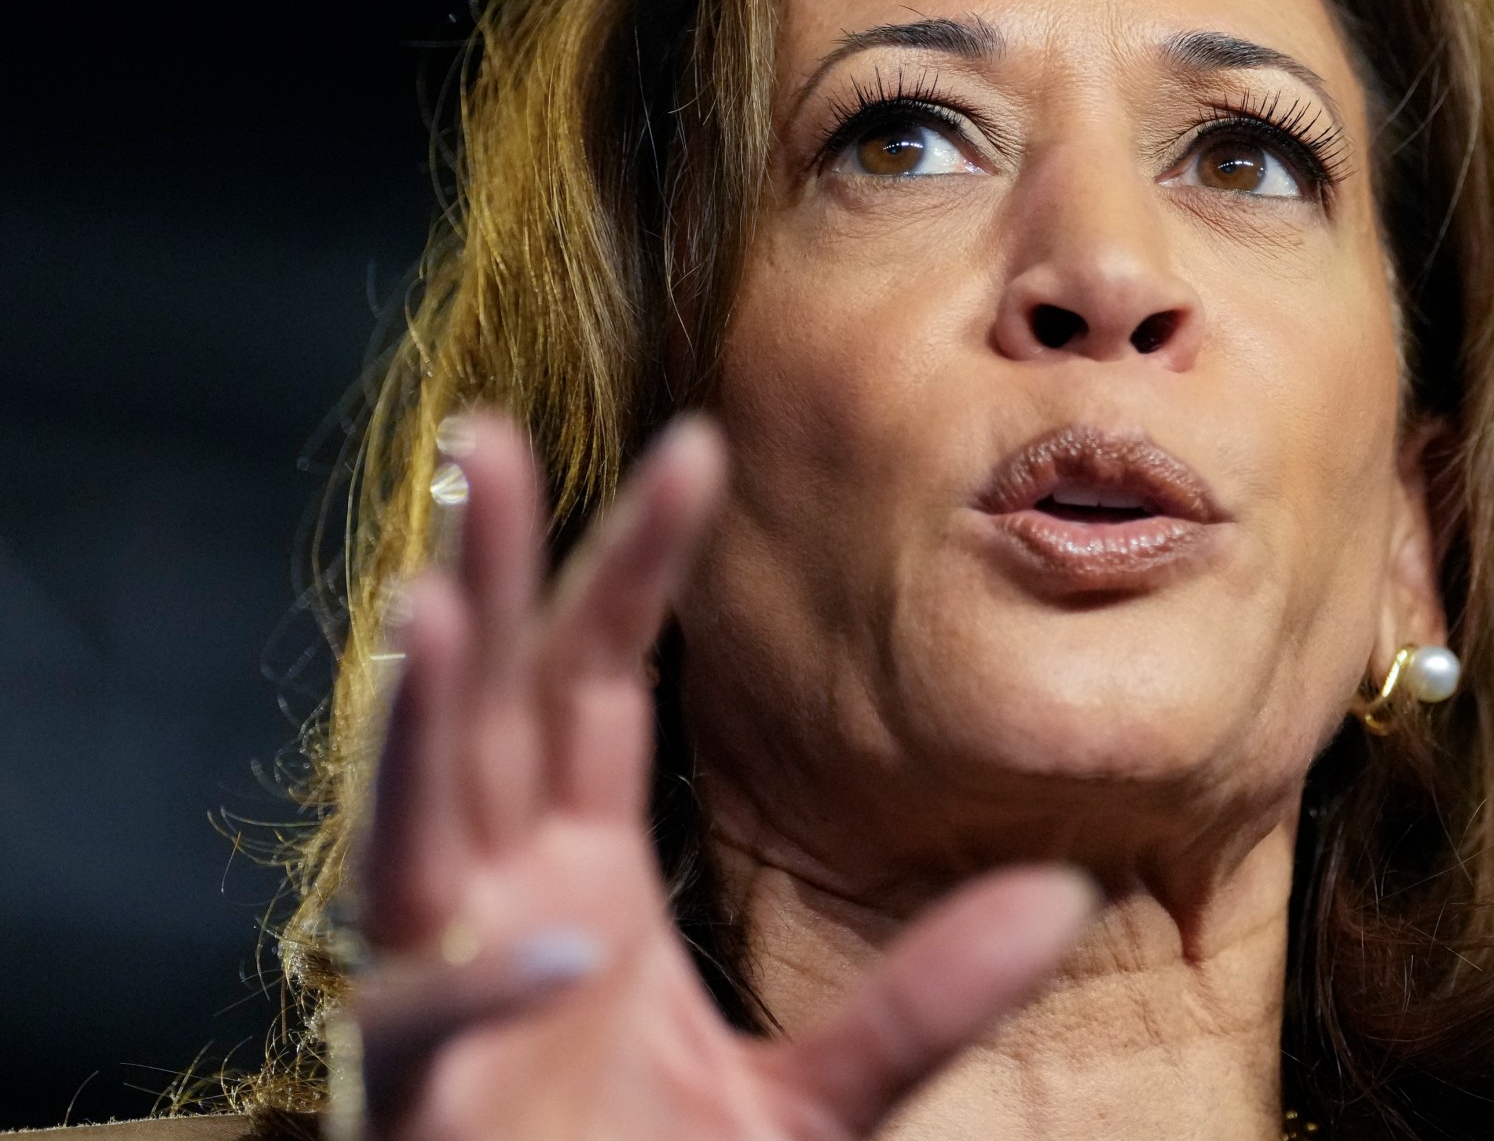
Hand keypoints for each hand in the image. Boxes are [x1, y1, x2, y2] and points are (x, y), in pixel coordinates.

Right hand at [353, 412, 1096, 1138]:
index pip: (600, 683)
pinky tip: (557, 946)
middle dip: (490, 572)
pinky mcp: (419, 1095)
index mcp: (580, 876)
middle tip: (490, 432)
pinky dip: (485, 982)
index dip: (633, 565)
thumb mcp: (823, 1099)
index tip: (697, 443)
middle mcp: (499, 900)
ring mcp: (445, 984)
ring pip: (413, 819)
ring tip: (432, 601)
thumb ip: (930, 997)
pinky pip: (433, 1018)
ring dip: (421, 715)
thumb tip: (1067, 893)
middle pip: (492, 706)